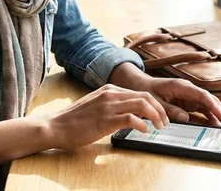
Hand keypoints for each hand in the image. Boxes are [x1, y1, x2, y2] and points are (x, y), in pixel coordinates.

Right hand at [45, 84, 167, 149]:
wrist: (55, 126)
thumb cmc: (73, 121)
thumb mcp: (95, 106)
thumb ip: (111, 106)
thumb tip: (129, 115)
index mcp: (109, 89)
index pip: (139, 92)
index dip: (154, 104)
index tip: (160, 115)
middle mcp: (110, 94)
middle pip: (145, 96)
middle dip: (160, 109)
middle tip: (165, 121)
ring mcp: (108, 106)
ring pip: (142, 104)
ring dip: (155, 116)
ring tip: (159, 126)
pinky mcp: (105, 119)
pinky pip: (131, 118)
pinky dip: (142, 124)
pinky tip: (145, 131)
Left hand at [139, 78, 220, 127]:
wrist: (139, 85)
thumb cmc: (146, 90)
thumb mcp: (155, 101)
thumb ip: (169, 110)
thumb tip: (186, 118)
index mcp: (181, 86)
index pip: (203, 96)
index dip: (214, 107)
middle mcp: (188, 90)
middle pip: (210, 101)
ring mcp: (189, 96)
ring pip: (208, 105)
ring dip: (219, 116)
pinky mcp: (187, 102)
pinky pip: (202, 109)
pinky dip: (210, 117)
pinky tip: (217, 125)